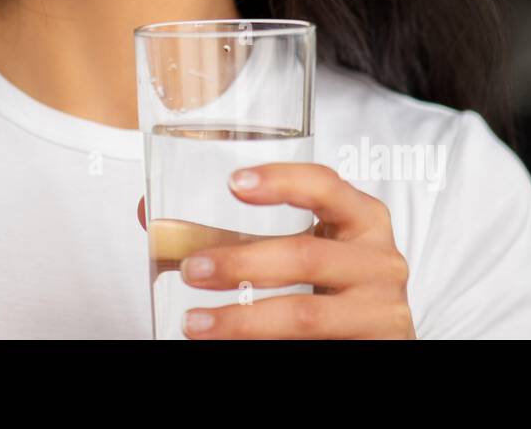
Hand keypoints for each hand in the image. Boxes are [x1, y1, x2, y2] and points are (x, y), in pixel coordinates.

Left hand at [136, 163, 415, 338]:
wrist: (370, 335)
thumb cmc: (329, 281)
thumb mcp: (297, 247)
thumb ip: (234, 234)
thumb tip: (148, 216)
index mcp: (361, 219)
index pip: (326, 186)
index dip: (282, 181)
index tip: (235, 183)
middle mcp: (380, 259)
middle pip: (306, 255)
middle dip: (240, 262)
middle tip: (193, 269)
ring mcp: (382, 309)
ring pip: (305, 314)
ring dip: (242, 320)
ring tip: (195, 323)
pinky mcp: (378, 347)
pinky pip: (314, 346)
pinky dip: (266, 345)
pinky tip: (232, 348)